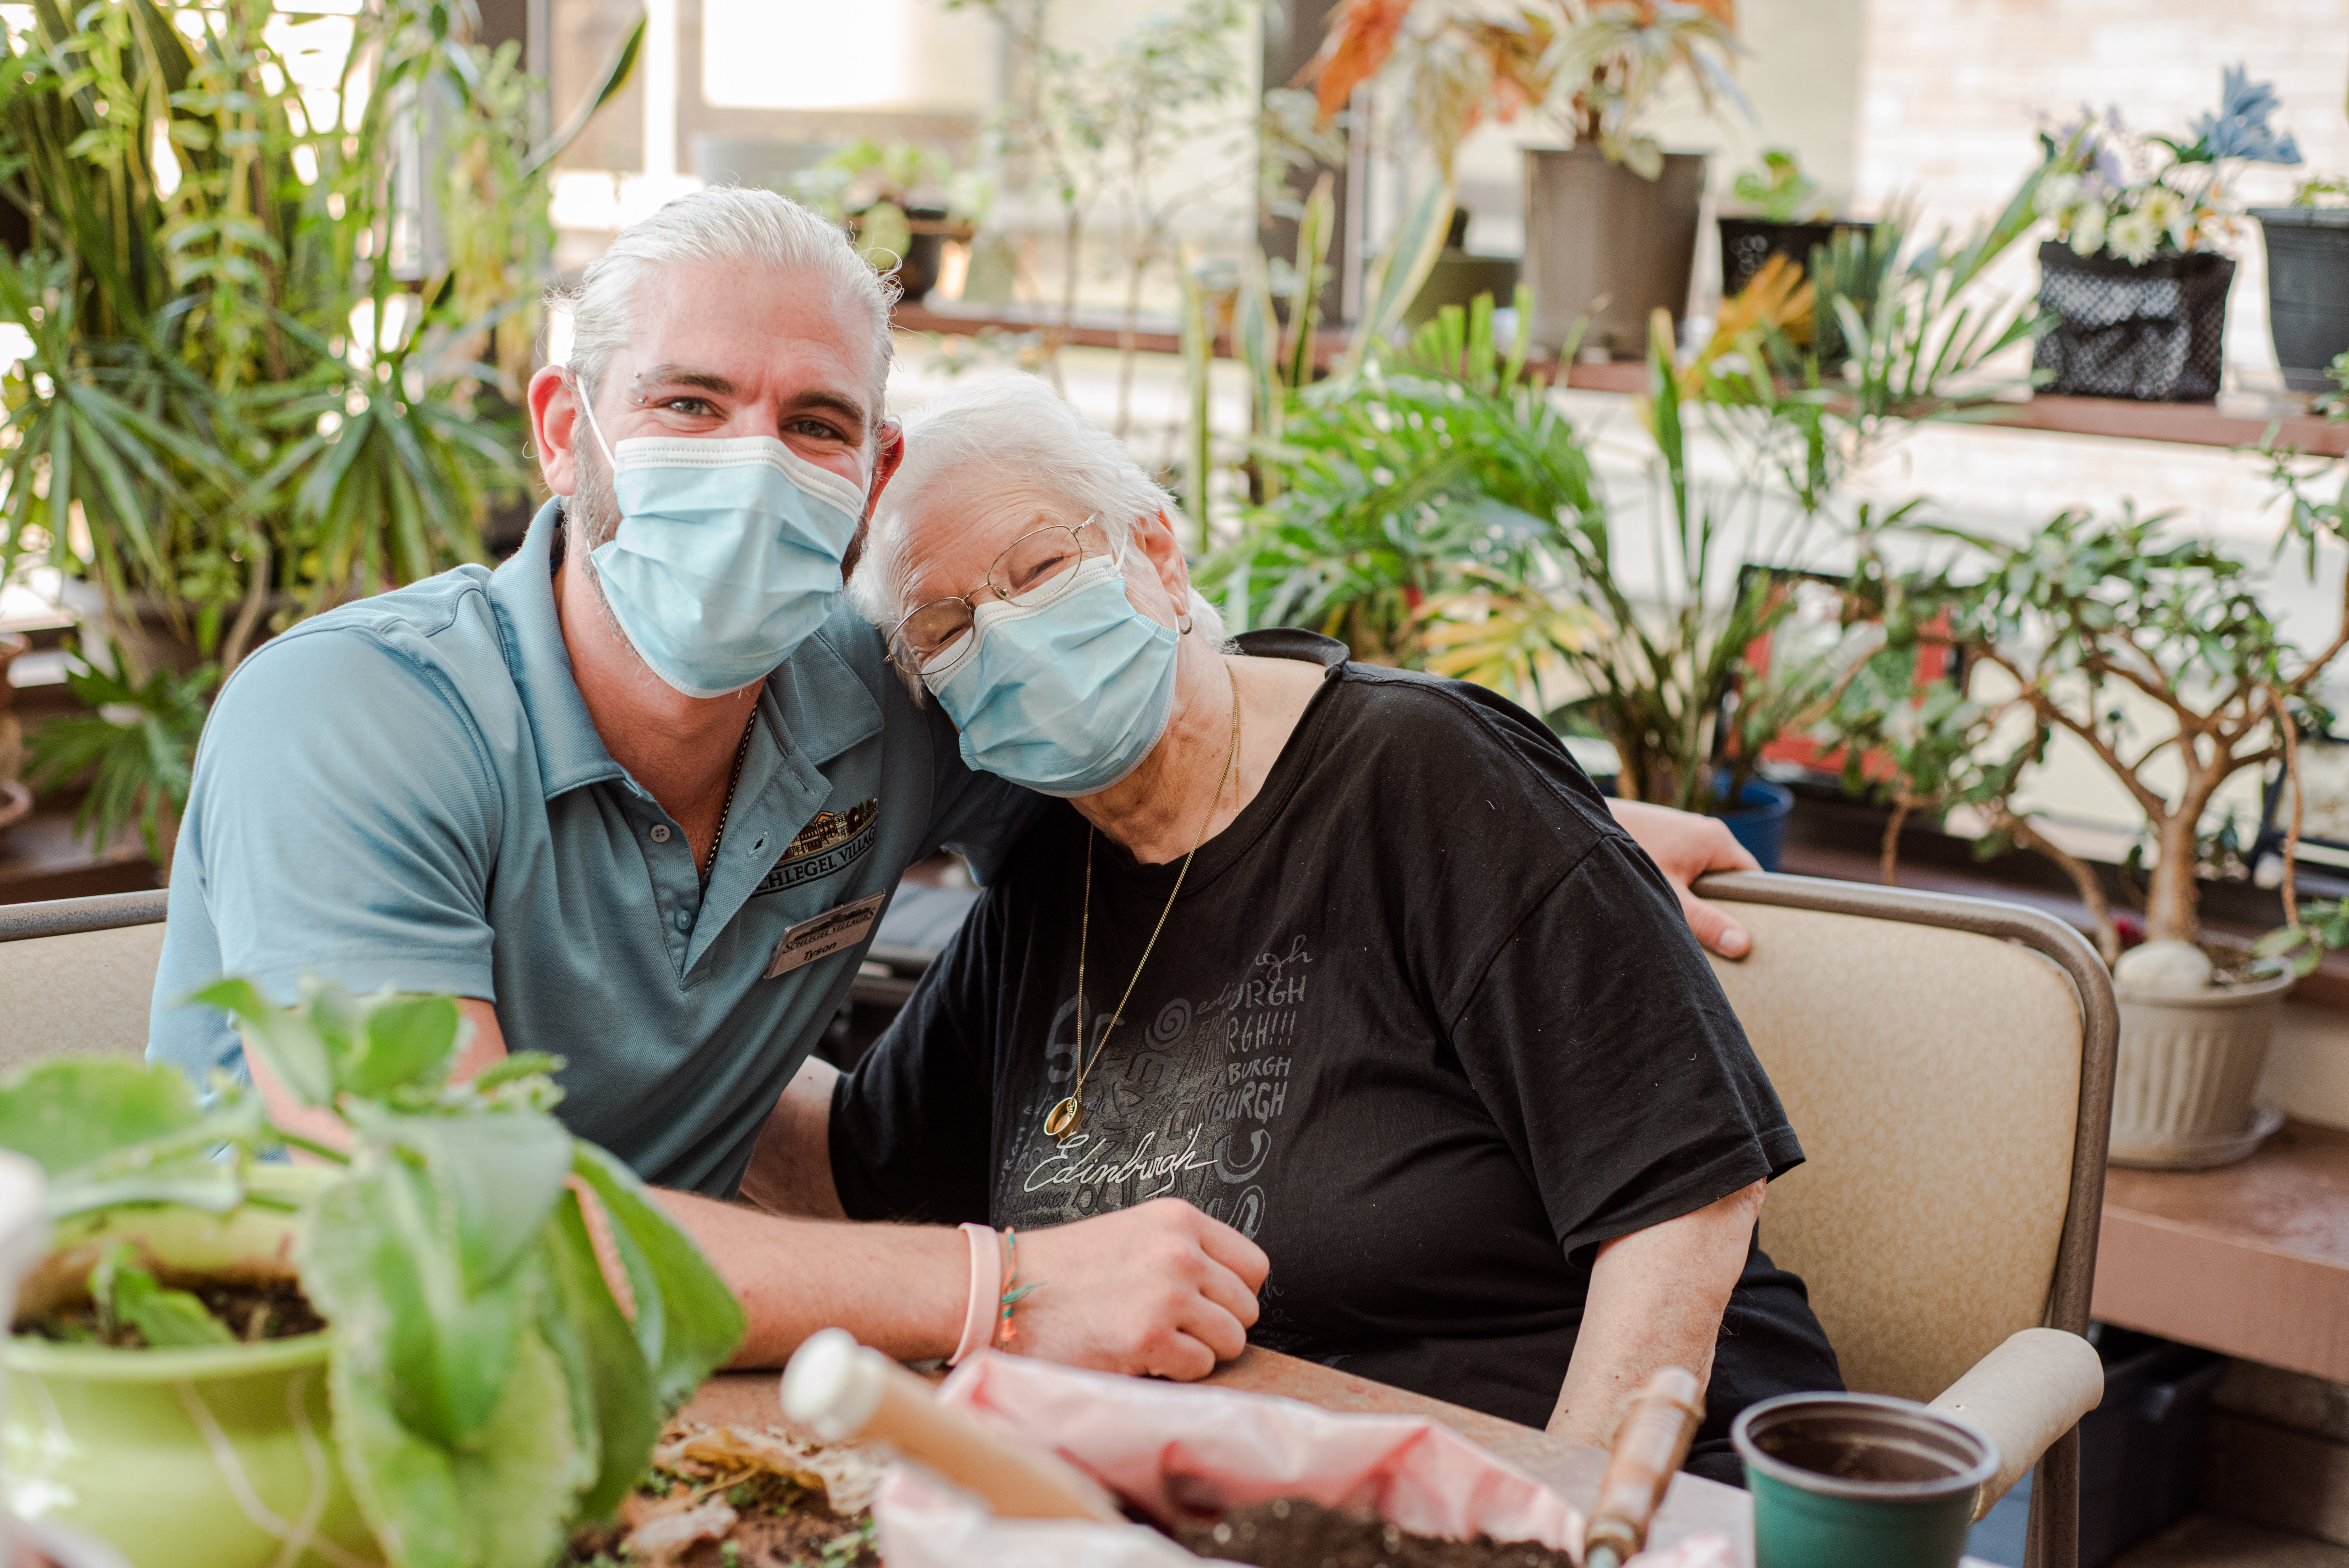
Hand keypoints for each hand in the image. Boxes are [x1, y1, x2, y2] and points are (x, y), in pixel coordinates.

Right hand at [1004, 1197, 1268, 1379]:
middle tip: (1173, 1329)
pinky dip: (1174, 1371)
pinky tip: (1138, 1354)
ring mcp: (1167, 1294)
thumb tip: (1226, 1292)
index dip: (1233, 1293)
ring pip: (1231, 1340)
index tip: (1206, 1304)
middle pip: (1247, 1308)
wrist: (1005, 1290)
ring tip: (1155, 1341)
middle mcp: (1180, 1251)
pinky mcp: (1149, 1337)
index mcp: (1179, 1220)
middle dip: (1216, 1326)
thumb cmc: (1063, 1270)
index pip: (1254, 1266)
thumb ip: (1182, 1251)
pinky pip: (1200, 1366)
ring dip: (1198, 1351)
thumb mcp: (1132, 1234)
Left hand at [1606, 798, 1759, 959]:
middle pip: (1729, 878)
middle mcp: (1703, 830)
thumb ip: (1705, 922)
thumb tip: (1742, 945)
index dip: (1753, 910)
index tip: (1748, 938)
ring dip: (1696, 898)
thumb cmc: (1623, 857)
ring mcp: (1681, 831)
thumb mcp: (1669, 898)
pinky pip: (1682, 867)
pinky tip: (1660, 905)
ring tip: (1683, 923)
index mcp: (1716, 839)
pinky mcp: (1661, 837)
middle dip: (1722, 908)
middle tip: (1714, 940)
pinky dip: (1677, 887)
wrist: (1574, 824)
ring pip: (1703, 874)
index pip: (1754, 879)